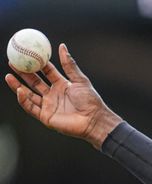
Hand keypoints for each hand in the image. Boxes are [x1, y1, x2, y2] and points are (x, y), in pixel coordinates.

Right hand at [5, 43, 121, 148]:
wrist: (94, 120)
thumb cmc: (90, 101)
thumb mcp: (80, 80)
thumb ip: (69, 65)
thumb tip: (62, 46)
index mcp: (62, 85)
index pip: (46, 72)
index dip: (36, 63)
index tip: (26, 53)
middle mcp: (53, 95)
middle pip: (34, 82)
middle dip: (23, 73)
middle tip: (12, 62)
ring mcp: (49, 106)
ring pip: (29, 95)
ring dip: (18, 86)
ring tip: (8, 76)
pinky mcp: (46, 117)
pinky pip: (31, 108)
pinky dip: (24, 100)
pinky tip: (19, 90)